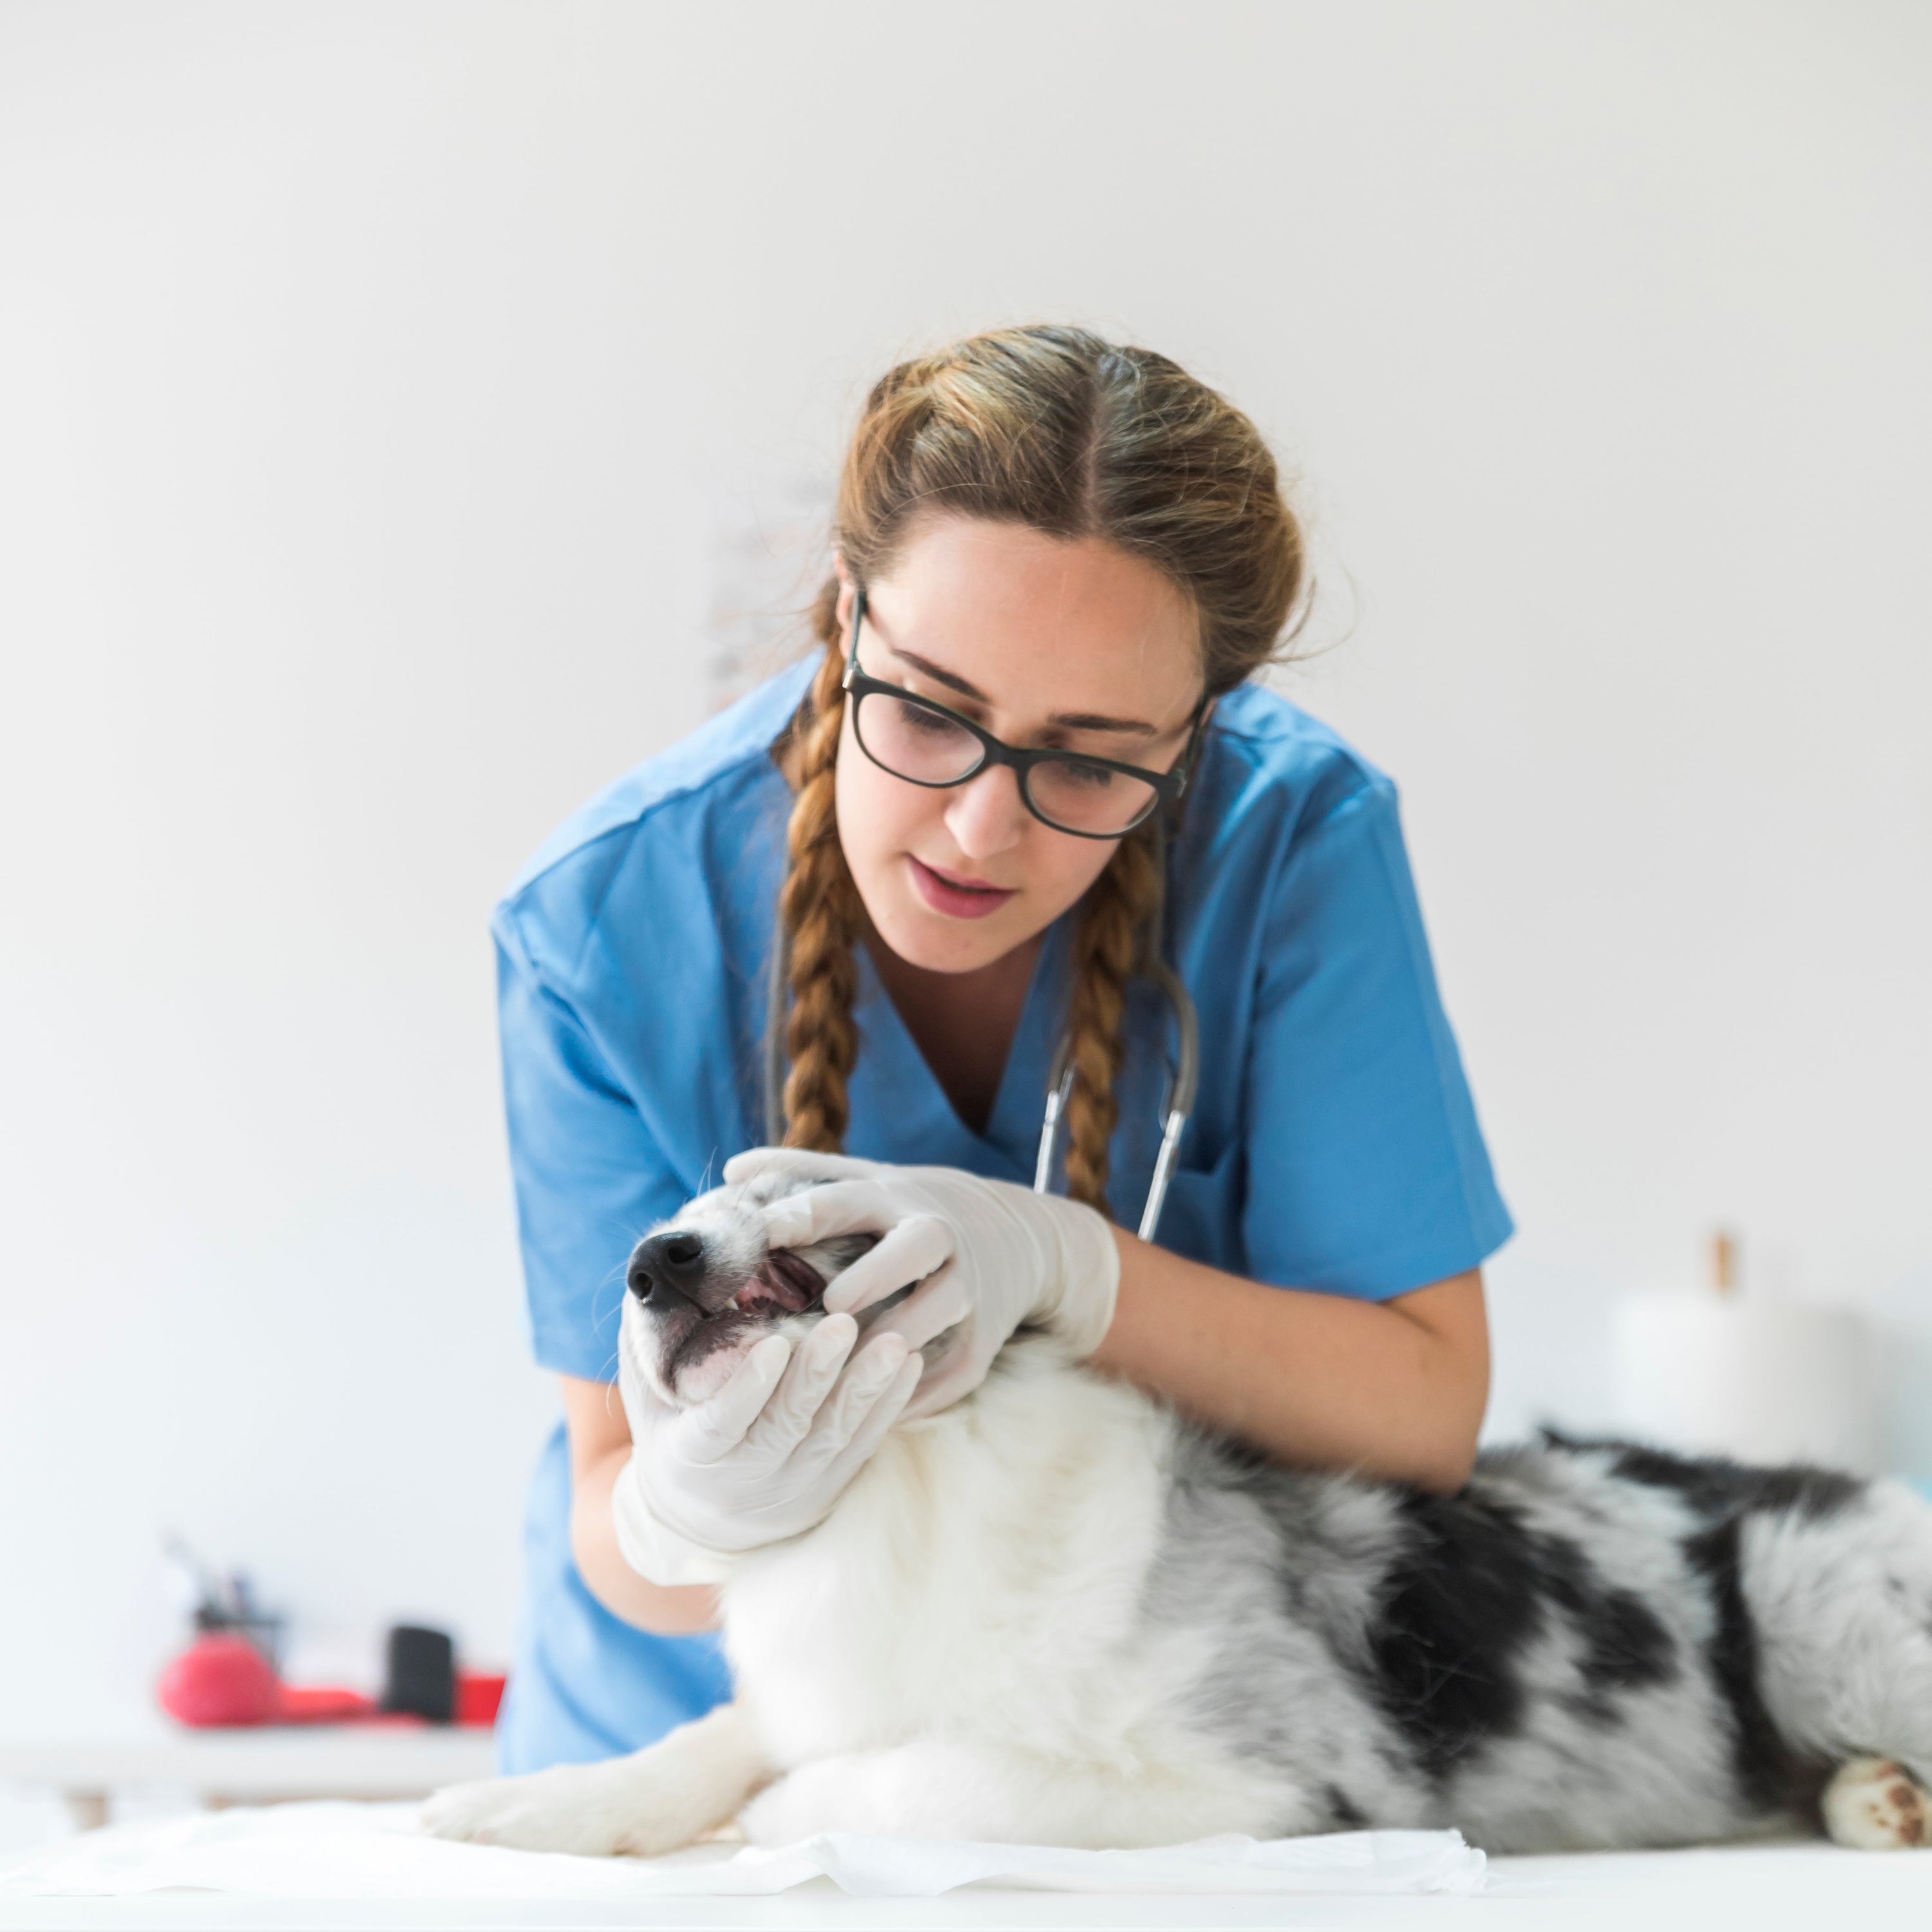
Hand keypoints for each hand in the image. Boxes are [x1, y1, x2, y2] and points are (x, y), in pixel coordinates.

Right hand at [610, 1302, 922, 1585]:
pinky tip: (909, 1365)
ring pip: (833, 1438)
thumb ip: (651, 1342)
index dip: (747, 1388)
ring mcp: (791, 1488)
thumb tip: (655, 1271)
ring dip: (865, 1389)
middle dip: (816, 1376)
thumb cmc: (668, 1431)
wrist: (694, 1520)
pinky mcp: (828, 1488)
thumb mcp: (647, 1394)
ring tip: (893, 1343)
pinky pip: (862, 1447)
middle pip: (786, 1427)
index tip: (771, 1345)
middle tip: (842, 1324)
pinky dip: (887, 1407)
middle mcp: (743, 1480)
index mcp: (690, 1455)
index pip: (721, 1423)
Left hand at [719, 1148, 1120, 1417]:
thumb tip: (731, 1171)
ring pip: (939, 1311)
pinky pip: (953, 1370)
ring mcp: (968, 1289)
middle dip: (877, 1272)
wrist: (1018, 1236)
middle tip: (832, 1301)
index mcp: (897, 1199)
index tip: (761, 1230)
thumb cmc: (915, 1209)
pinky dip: (918, 1391)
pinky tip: (875, 1411)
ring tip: (849, 1366)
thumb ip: (801, 1173)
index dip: (805, 1214)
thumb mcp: (869, 1179)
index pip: (847, 1200)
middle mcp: (939, 1238)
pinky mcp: (983, 1342)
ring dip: (897, 1338)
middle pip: (914, 1248)